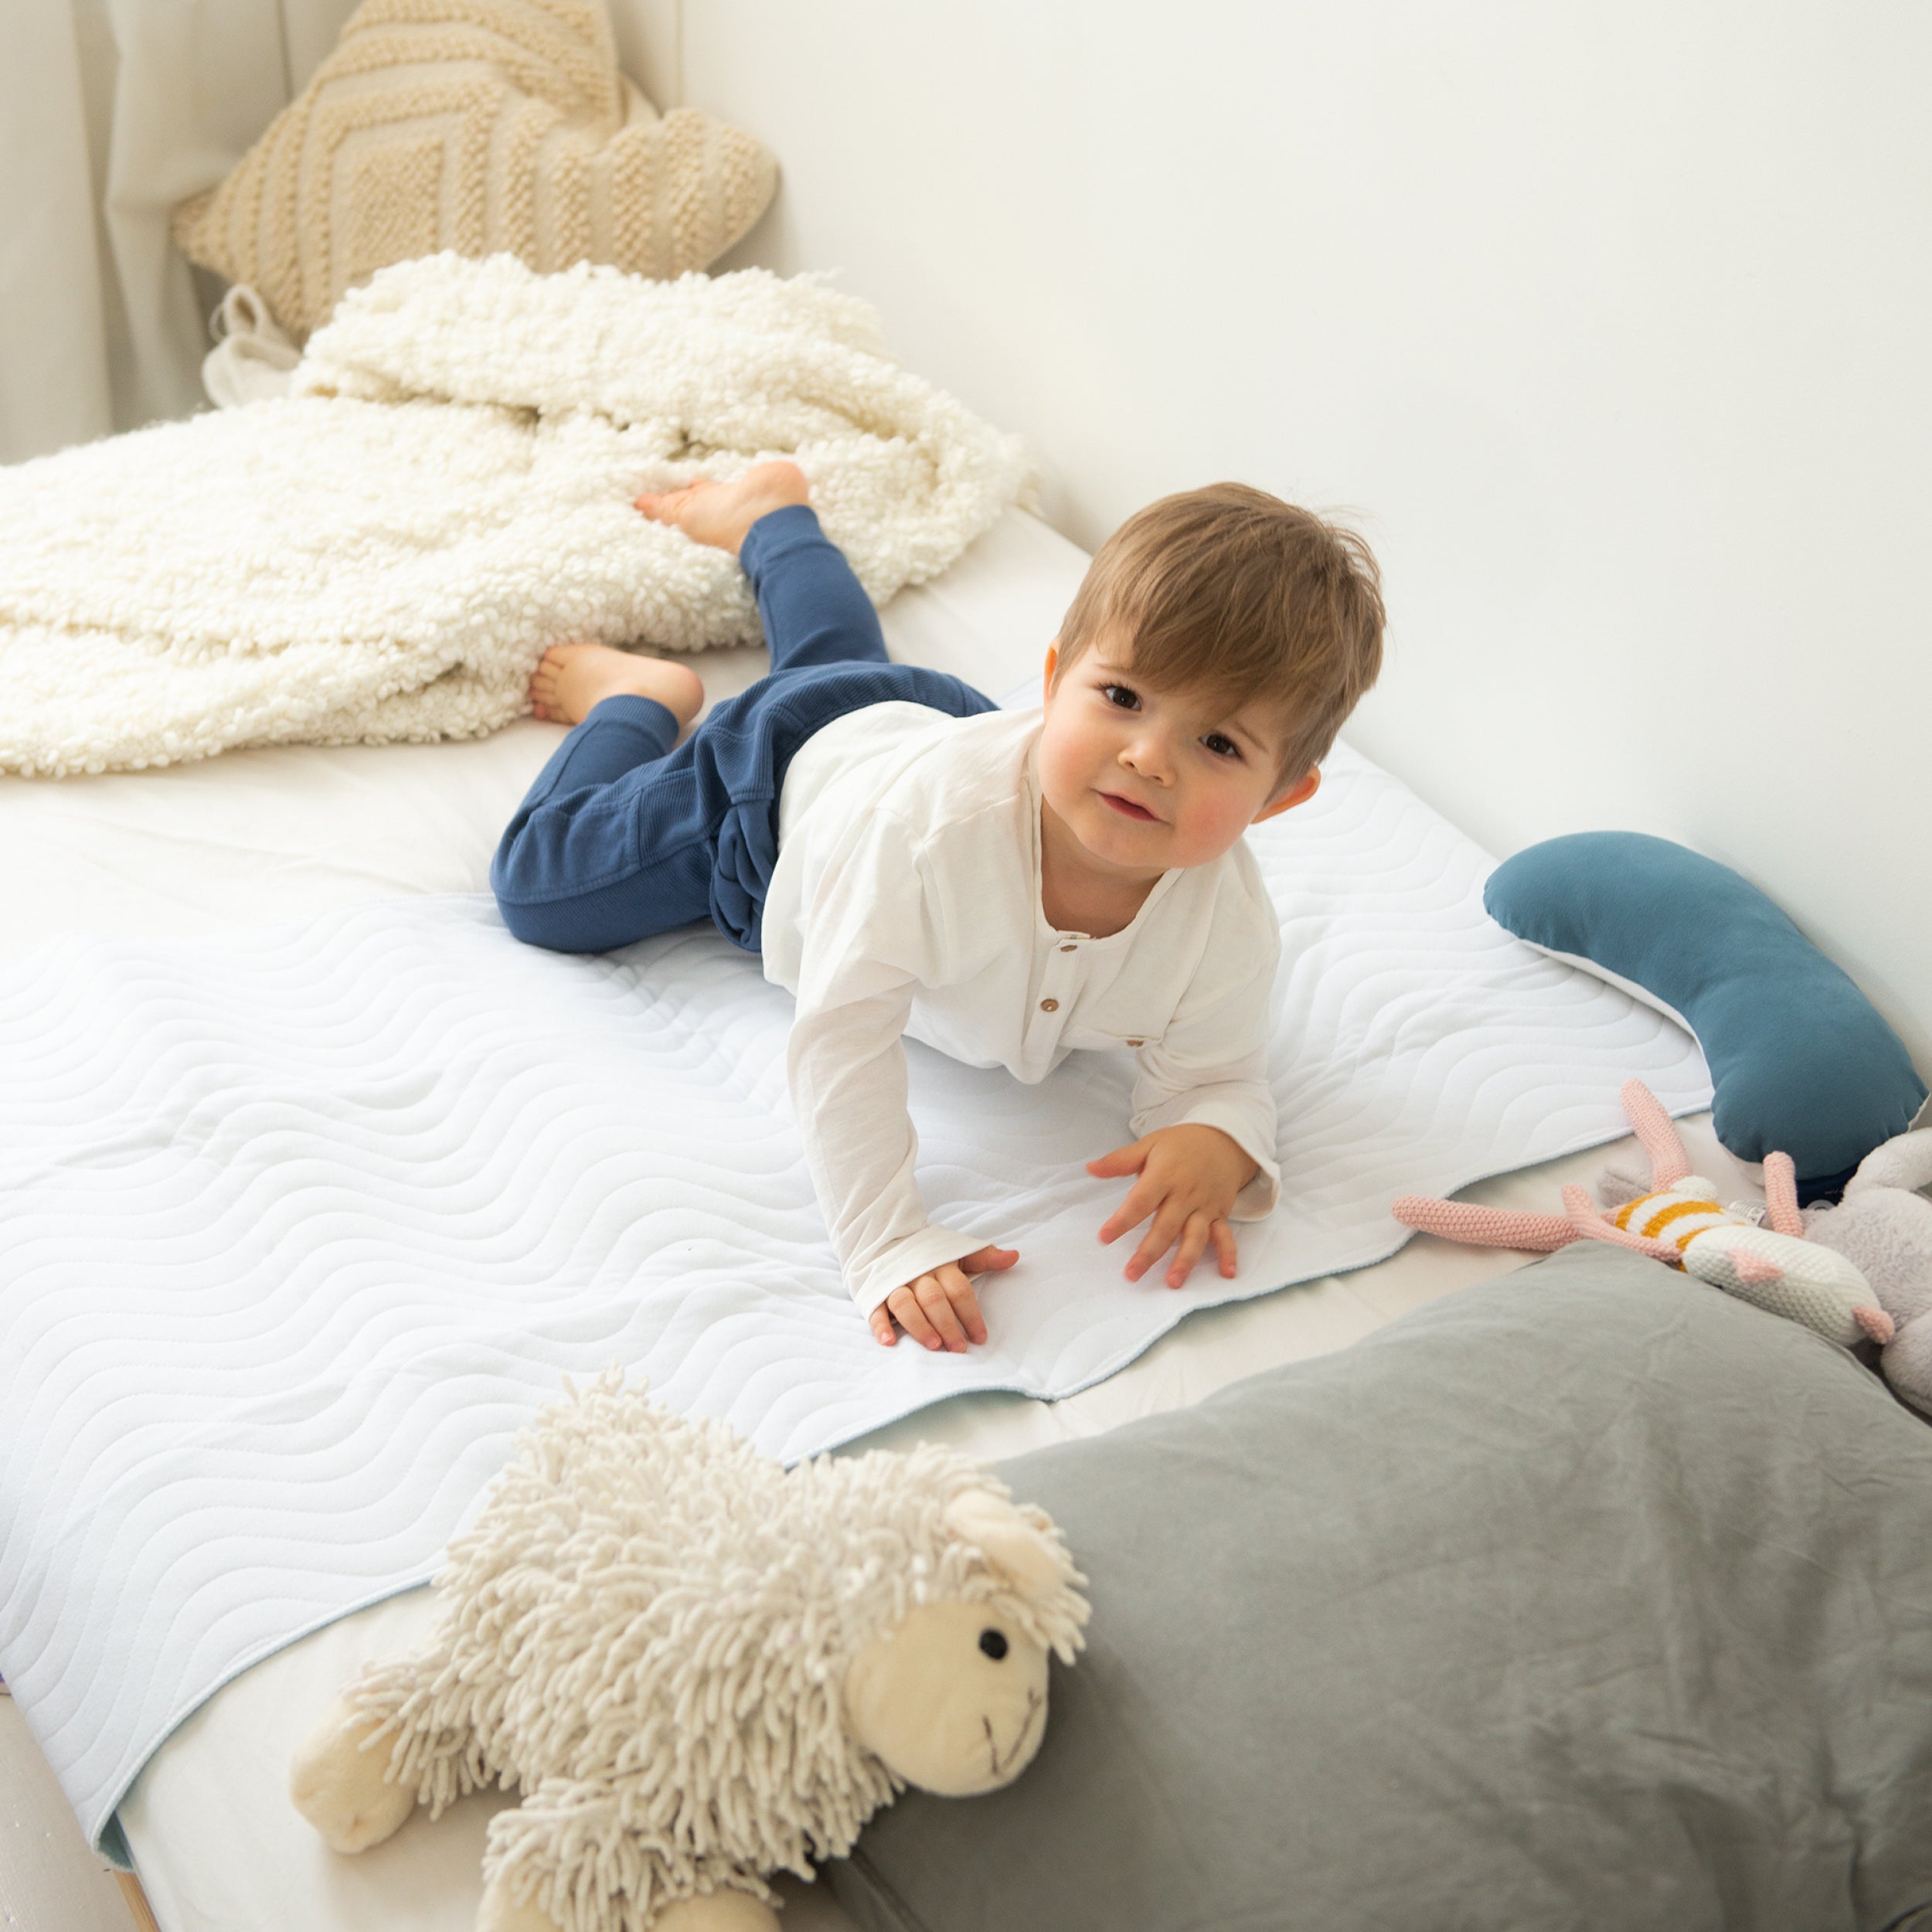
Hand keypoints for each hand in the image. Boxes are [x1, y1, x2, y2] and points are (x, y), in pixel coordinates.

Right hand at [869, 1245, 1018, 1351]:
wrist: (884, 1240)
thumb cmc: (928, 1254)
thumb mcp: (956, 1252)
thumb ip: (983, 1257)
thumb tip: (1014, 1257)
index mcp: (939, 1264)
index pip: (958, 1289)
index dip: (970, 1313)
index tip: (981, 1337)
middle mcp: (917, 1274)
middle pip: (933, 1299)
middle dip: (947, 1324)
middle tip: (959, 1348)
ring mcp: (894, 1283)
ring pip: (905, 1304)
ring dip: (919, 1326)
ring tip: (933, 1346)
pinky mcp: (874, 1292)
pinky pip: (875, 1309)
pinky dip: (880, 1325)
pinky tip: (888, 1341)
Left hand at [1088, 1124, 1256, 1288]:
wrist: (1224, 1139)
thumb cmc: (1181, 1145)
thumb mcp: (1149, 1145)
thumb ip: (1120, 1160)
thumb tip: (1091, 1168)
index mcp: (1165, 1176)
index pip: (1141, 1202)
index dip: (1122, 1221)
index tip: (1104, 1238)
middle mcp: (1185, 1194)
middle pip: (1166, 1227)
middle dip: (1149, 1253)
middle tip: (1131, 1274)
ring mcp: (1205, 1206)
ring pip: (1194, 1237)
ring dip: (1184, 1260)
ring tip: (1172, 1282)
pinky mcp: (1220, 1213)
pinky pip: (1226, 1236)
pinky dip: (1228, 1254)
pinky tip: (1227, 1273)